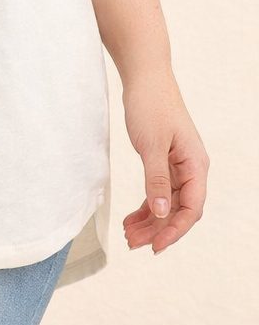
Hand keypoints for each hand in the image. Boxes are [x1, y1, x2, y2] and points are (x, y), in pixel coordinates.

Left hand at [121, 65, 208, 254]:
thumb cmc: (151, 105)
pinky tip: (131, 218)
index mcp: (195, 164)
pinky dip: (146, 205)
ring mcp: (178, 165)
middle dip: (157, 229)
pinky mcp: (164, 160)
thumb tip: (160, 213)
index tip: (155, 246)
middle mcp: (191, 168)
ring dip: (149, 220)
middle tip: (133, 243)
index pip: (191, 208)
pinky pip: (158, 191)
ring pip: (166, 203)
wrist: (145, 78)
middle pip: (178, 209)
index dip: (174, 230)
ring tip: (128, 235)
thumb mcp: (151, 144)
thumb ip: (155, 179)